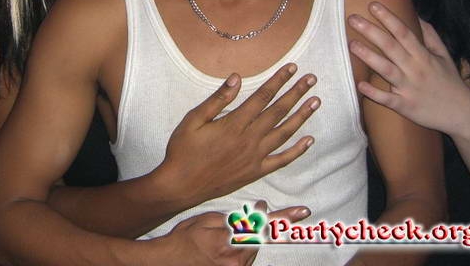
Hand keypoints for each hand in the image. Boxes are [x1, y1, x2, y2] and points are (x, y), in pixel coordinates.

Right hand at [159, 63, 318, 204]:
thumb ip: (217, 99)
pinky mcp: (256, 171)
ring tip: (315, 101)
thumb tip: (237, 78)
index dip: (279, 81)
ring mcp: (255, 157)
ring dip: (302, 116)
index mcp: (234, 124)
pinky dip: (297, 150)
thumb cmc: (183, 151)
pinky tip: (309, 140)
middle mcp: (249, 139)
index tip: (292, 68)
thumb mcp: (193, 120)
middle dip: (296, 92)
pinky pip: (282, 160)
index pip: (262, 96)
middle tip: (311, 79)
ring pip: (285, 133)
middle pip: (278, 111)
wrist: (181, 186)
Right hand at [163, 200, 309, 265]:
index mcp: (228, 241)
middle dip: (271, 223)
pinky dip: (247, 247)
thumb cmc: (183, 238)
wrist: (168, 262)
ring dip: (257, 236)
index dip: (283, 219)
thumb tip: (257, 213)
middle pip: (263, 239)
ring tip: (243, 226)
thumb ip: (233, 219)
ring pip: (256, 249)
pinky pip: (247, 258)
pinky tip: (236, 241)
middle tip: (286, 210)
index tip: (301, 212)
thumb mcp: (205, 221)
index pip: (263, 227)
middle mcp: (235, 259)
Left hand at [349, 1, 469, 134]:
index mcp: (423, 56)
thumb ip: (430, 35)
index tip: (373, 5)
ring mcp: (409, 88)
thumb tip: (417, 15)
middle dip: (371, 31)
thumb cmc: (450, 82)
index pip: (404, 32)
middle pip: (391, 47)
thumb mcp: (444, 55)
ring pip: (386, 70)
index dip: (388, 18)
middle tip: (352, 18)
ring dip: (368, 57)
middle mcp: (415, 69)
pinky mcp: (405, 106)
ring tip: (351, 44)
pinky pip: (388, 99)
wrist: (463, 114)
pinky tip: (360, 85)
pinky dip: (374, 93)